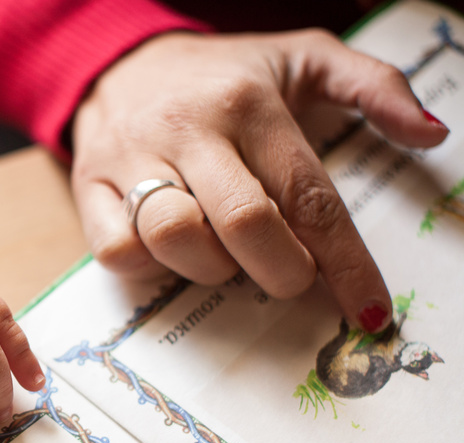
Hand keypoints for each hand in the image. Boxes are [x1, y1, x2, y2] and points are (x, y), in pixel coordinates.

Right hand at [71, 29, 448, 331]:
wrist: (119, 63)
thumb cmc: (220, 75)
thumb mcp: (302, 58)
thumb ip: (374, 86)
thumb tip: (430, 133)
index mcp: (247, 102)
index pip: (307, 196)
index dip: (344, 263)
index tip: (367, 311)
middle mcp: (188, 129)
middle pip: (243, 224)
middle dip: (280, 272)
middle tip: (289, 277)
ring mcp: (130, 158)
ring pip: (176, 240)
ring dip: (212, 269)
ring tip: (224, 255)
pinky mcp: (87, 186)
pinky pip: (117, 250)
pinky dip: (148, 266)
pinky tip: (168, 250)